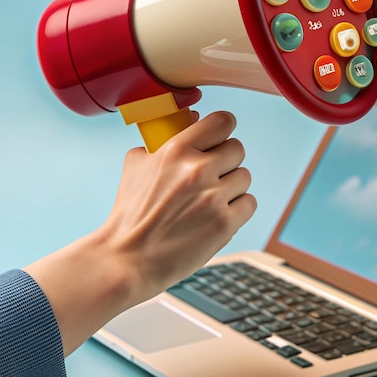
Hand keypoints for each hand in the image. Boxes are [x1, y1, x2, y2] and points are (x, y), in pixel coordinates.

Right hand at [101, 110, 256, 304]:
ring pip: (244, 177)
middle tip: (210, 175)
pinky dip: (237, 209)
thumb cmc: (131, 212)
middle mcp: (198, 170)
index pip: (223, 121)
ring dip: (231, 187)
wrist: (127, 258)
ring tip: (209, 200)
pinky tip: (216, 215)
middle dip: (225, 161)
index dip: (222, 129)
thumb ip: (165, 138)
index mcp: (176, 150)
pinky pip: (249, 203)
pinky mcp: (224, 224)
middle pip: (237, 149)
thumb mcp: (137, 164)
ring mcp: (213, 198)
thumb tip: (194, 118)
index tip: (219, 138)